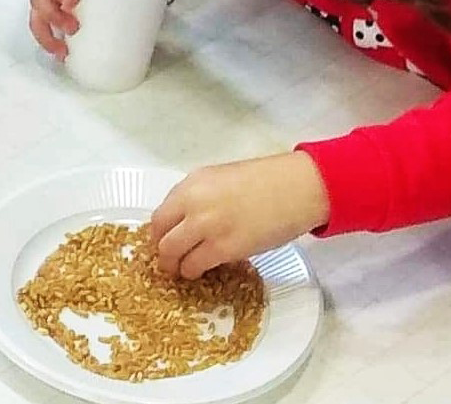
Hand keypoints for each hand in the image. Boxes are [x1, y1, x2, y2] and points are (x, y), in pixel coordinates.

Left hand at [151, 153, 330, 277]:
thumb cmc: (263, 182)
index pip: (159, 214)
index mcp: (191, 184)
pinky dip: (193, 271)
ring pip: (172, 252)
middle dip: (162, 251)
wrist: (293, 190)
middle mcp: (192, 203)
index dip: (158, 233)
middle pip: (160, 234)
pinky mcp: (223, 248)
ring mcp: (206, 226)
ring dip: (175, 265)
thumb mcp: (218, 179)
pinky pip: (195, 265)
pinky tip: (199, 272)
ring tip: (182, 270)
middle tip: (167, 261)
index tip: (161, 242)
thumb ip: (197, 197)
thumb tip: (184, 219)